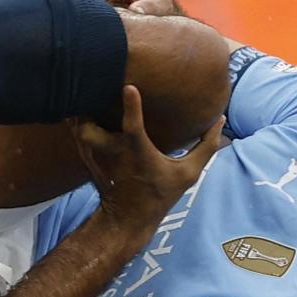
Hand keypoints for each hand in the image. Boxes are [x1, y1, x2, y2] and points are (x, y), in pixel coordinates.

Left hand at [69, 85, 222, 228]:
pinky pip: (75, 128)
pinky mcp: (85, 155)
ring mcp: (95, 154)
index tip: (129, 87)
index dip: (132, 107)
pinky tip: (83, 100)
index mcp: (139, 153)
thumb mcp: (190, 173)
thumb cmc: (161, 192)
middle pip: (91, 126)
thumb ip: (206, 146)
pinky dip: (77, 114)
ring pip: (78, 124)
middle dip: (89, 105)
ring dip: (80, 106)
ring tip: (87, 84)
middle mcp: (113, 152)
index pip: (134, 128)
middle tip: (95, 80)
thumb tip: (220, 120)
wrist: (128, 216)